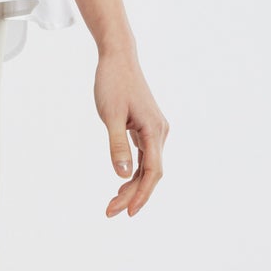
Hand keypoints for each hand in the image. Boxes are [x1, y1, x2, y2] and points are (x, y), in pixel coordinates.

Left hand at [96, 47, 168, 218]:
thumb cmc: (113, 83)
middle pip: (150, 173)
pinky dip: (133, 172)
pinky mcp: (146, 128)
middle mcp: (159, 132)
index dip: (141, 194)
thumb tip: (123, 175)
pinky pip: (144, 157)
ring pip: (147, 167)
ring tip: (113, 203)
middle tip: (111, 212)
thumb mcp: (110, 115)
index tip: (128, 212)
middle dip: (133, 195)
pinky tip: (122, 183)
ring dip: (132, 186)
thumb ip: (117, 145)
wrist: (119, 58)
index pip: (152, 172)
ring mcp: (154, 131)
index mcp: (154, 130)